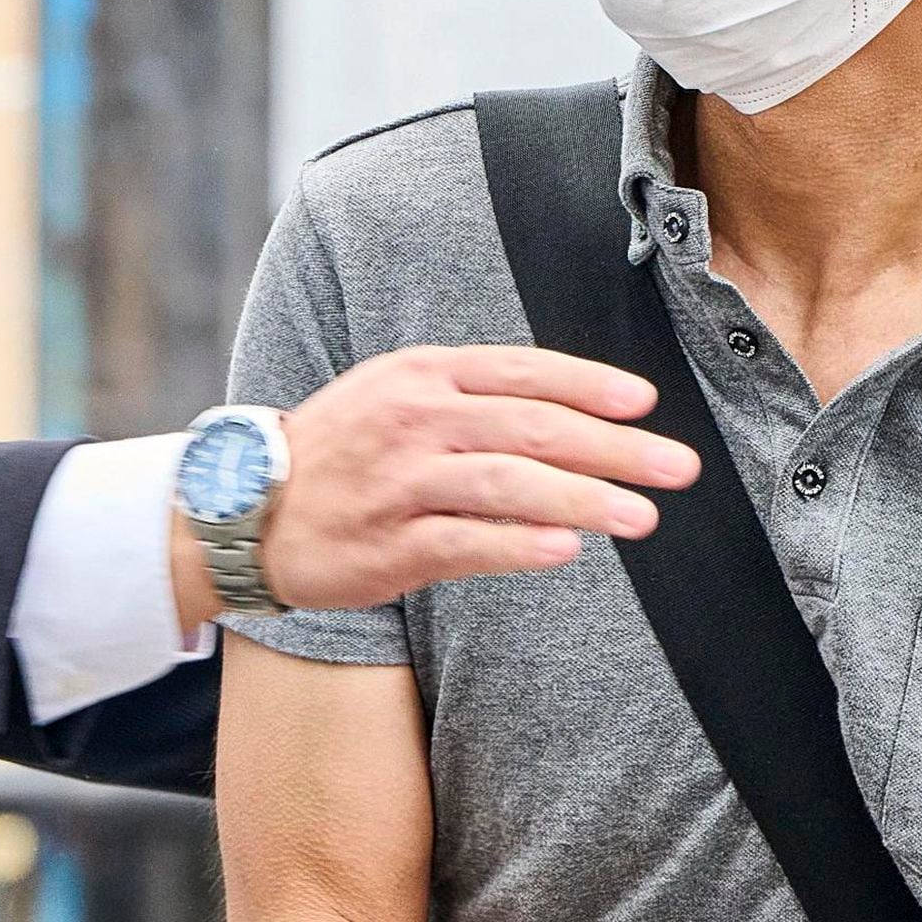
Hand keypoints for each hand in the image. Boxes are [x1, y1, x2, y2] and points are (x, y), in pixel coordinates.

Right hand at [175, 346, 702, 629]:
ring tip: (642, 516)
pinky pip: (468, 543)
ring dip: (584, 499)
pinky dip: (522, 545)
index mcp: (422, 374)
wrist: (245, 508)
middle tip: (677, 466)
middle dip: (614, 447)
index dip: (590, 386)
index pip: (523, 372)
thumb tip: (572, 416)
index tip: (646, 404)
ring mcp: (399, 483)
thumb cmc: (340, 452)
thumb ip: (474, 397)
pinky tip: (568, 549)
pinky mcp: (388, 545)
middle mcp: (413, 420)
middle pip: (532, 427)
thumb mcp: (397, 395)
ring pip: (509, 484)